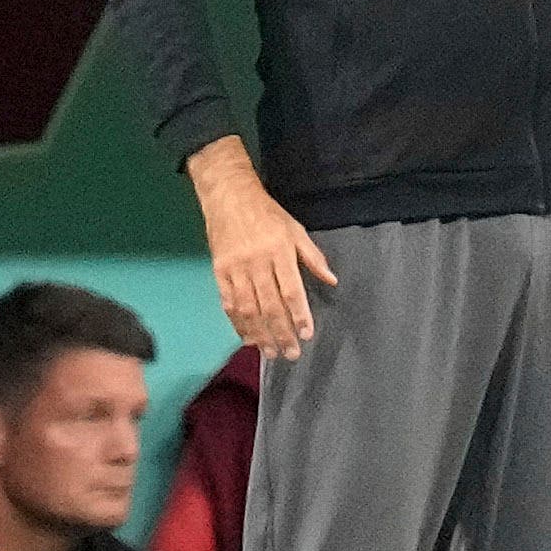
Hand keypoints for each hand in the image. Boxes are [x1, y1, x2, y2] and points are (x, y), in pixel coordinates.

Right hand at [189, 137, 336, 358]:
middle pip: (270, 306)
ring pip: (248, 309)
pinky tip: (247, 337)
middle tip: (291, 354)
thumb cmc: (268, 213)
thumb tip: (332, 280)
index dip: (299, 315)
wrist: (229, 196)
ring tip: (270, 353)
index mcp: (280, 252)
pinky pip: (228, 302)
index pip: (291, 291)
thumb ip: (313, 257)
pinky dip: (237, 323)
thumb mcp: (296, 229)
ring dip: (260, 334)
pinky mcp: (219, 271)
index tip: (306, 334)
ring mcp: (236, 268)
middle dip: (281, 333)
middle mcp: (258, 263)